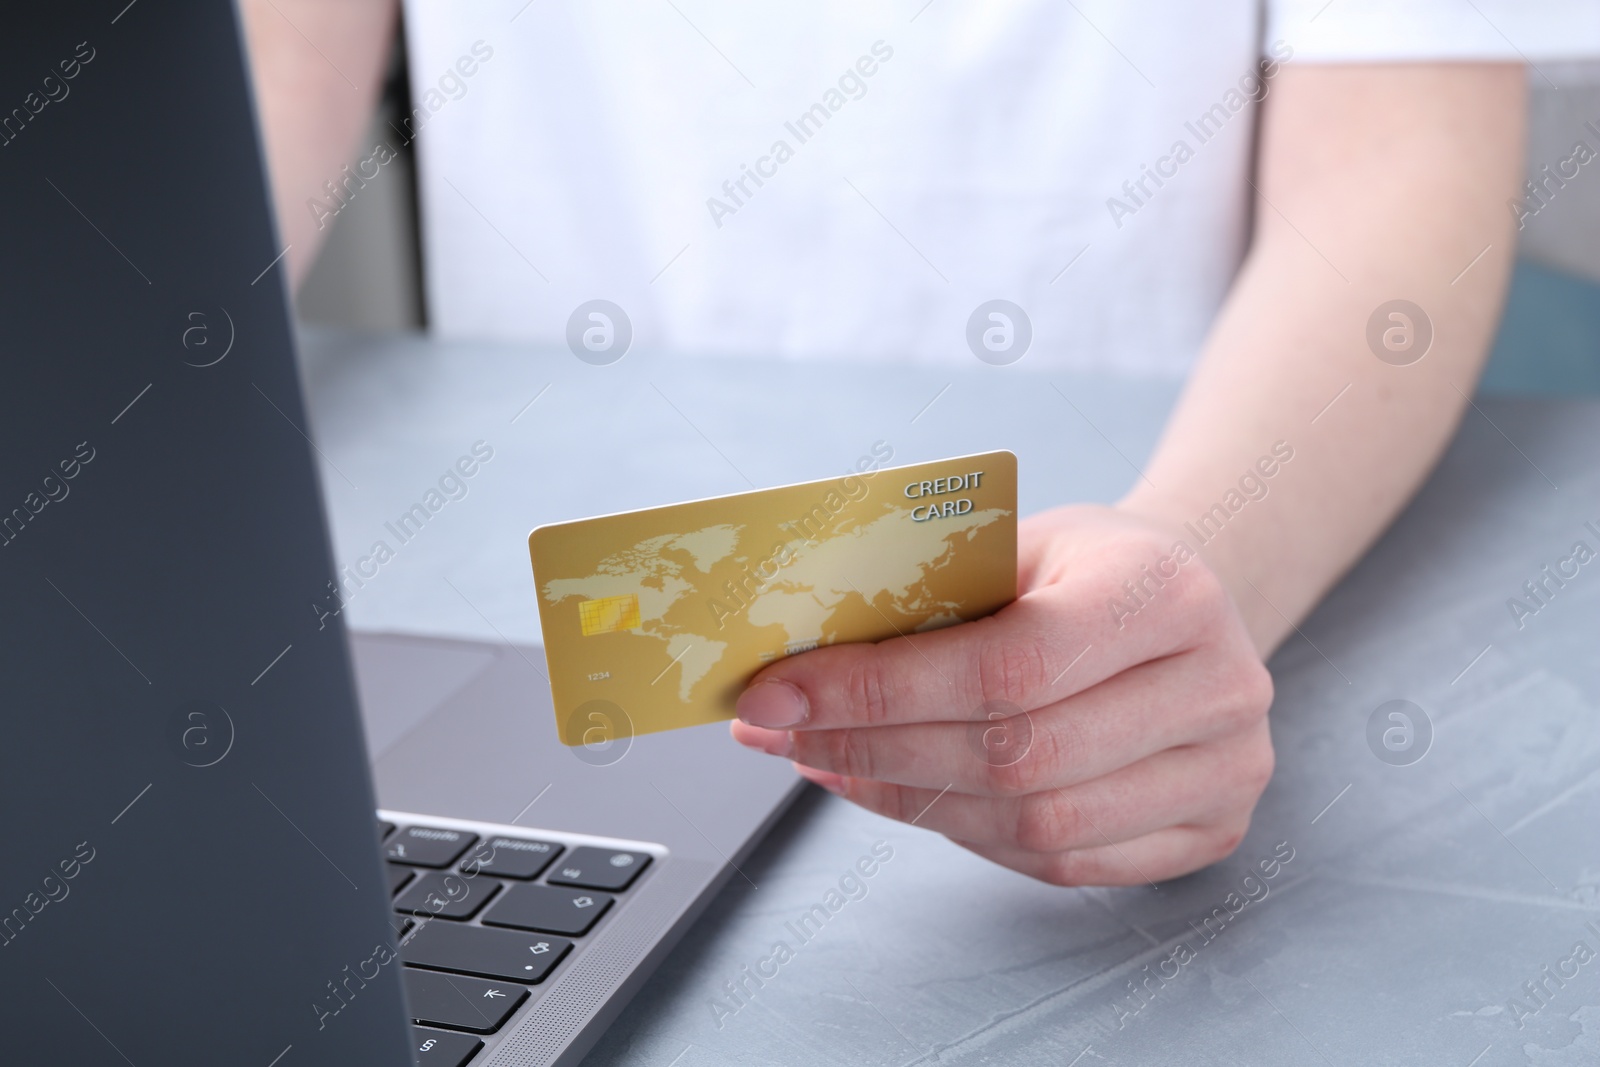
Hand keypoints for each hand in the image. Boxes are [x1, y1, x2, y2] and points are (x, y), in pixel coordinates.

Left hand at [730, 504, 1274, 885]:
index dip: (881, 691)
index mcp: (1167, 591)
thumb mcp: (1016, 543)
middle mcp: (1218, 687)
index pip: (1007, 666)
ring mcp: (1228, 772)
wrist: (1193, 599)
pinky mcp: (1211, 831)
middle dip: (876, 750)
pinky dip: (963, 834)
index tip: (776, 694)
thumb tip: (796, 670)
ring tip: (828, 762)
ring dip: (907, 800)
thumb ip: (925, 598)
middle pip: (1018, 758)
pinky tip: (900, 792)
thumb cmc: (1086, 566)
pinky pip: (1061, 861)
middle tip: (784, 735)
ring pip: (1036, 825)